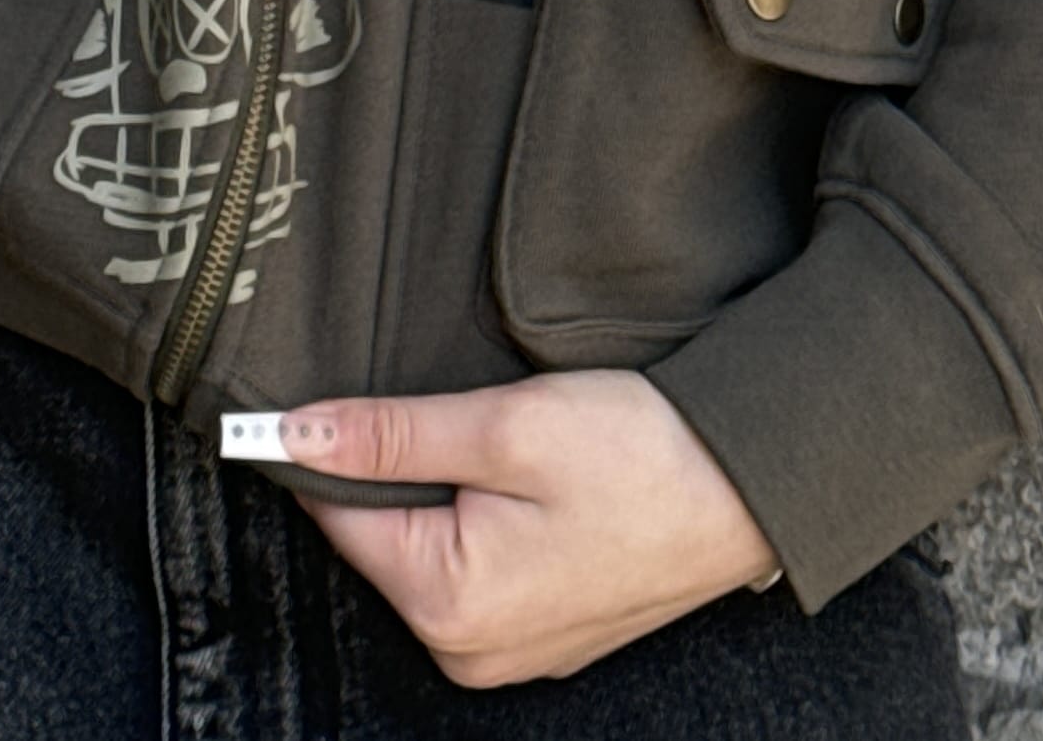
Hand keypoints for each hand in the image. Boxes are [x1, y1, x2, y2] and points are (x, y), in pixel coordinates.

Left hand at [275, 370, 779, 686]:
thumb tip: (295, 433)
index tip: (337, 392)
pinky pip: (477, 572)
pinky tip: (529, 486)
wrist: (748, 489)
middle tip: (462, 416)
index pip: (337, 515)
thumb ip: (394, 436)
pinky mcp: (541, 634)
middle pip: (381, 537)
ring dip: (445, 495)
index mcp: (448, 604)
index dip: (328, 445)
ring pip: (428, 551)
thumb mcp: (507, 427)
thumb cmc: (639, 455)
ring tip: (506, 450)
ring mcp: (508, 650)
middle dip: (399, 471)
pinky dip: (485, 523)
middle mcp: (468, 650)